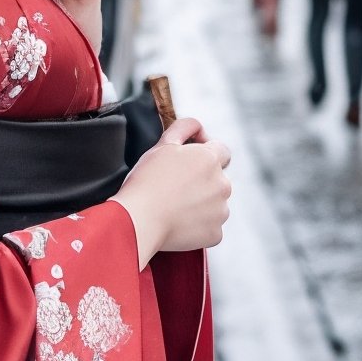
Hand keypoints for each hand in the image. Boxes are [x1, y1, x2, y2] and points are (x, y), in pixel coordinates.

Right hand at [112, 118, 231, 268]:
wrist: (139, 221)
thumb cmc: (147, 181)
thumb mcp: (162, 145)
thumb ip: (184, 128)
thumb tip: (197, 126)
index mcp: (210, 159)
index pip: (221, 150)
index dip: (205, 152)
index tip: (189, 160)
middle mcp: (222, 184)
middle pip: (218, 179)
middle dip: (202, 180)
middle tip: (175, 186)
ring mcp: (220, 211)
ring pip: (215, 203)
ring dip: (201, 203)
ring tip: (175, 206)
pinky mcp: (215, 234)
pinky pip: (210, 227)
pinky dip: (198, 226)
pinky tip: (178, 223)